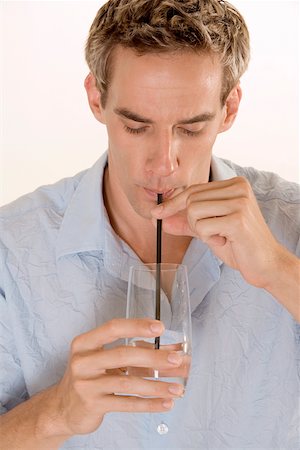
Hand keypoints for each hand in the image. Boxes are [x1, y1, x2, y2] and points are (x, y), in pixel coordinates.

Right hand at [53, 319, 183, 435]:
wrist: (62, 408)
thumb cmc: (90, 377)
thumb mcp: (107, 360)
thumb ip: (139, 352)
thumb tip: (173, 350)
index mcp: (85, 343)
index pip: (113, 328)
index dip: (137, 326)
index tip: (160, 327)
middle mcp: (83, 361)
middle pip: (124, 354)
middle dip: (154, 357)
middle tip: (177, 360)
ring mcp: (86, 384)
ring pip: (128, 382)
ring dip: (157, 385)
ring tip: (177, 388)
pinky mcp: (92, 405)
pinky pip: (126, 403)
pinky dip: (149, 404)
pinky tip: (165, 402)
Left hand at [151, 177, 283, 288]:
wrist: (266, 265)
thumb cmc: (240, 245)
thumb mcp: (210, 230)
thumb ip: (188, 223)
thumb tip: (162, 220)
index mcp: (234, 184)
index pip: (193, 189)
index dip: (172, 203)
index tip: (156, 213)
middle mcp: (239, 187)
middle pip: (190, 199)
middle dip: (192, 222)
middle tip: (212, 233)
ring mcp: (240, 201)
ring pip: (193, 212)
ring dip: (201, 230)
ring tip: (221, 236)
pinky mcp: (238, 219)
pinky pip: (202, 227)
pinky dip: (209, 238)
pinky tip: (226, 240)